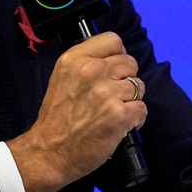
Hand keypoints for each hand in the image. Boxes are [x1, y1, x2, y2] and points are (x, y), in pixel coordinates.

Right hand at [6, 32, 145, 191]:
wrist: (49, 151)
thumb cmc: (56, 118)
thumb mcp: (61, 77)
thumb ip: (85, 62)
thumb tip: (115, 58)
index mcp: (75, 59)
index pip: (113, 40)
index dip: (117, 55)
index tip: (112, 68)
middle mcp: (91, 71)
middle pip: (130, 63)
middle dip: (124, 79)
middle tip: (112, 95)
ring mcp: (107, 93)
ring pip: (138, 87)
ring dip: (130, 100)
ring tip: (113, 111)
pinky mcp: (119, 116)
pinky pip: (141, 109)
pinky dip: (134, 119)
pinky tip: (119, 125)